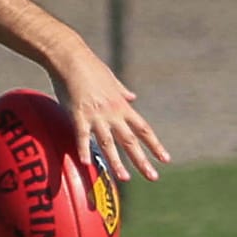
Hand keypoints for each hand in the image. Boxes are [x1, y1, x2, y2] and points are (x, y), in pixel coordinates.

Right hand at [45, 45, 168, 183]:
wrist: (71, 57)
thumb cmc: (90, 66)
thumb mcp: (111, 79)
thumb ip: (122, 91)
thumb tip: (132, 97)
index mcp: (122, 106)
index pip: (144, 129)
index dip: (155, 145)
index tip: (165, 159)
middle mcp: (113, 113)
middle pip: (131, 141)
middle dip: (142, 160)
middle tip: (153, 177)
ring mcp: (96, 115)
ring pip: (109, 143)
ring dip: (117, 162)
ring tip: (125, 178)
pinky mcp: (78, 114)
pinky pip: (82, 135)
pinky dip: (84, 149)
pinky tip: (86, 163)